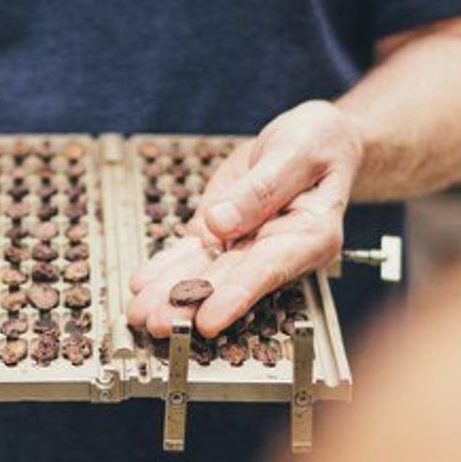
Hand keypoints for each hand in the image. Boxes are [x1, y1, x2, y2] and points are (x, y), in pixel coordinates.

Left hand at [127, 102, 362, 336]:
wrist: (314, 139)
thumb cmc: (320, 141)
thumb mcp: (298, 150)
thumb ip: (264, 186)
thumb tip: (220, 221)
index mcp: (311, 233)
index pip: (270, 269)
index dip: (237, 296)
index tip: (209, 320)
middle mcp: (278, 247)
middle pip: (230, 281)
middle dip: (191, 303)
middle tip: (158, 322)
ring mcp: (249, 243)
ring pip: (206, 273)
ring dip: (171, 294)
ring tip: (140, 313)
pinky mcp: (225, 232)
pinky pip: (194, 253)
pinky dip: (168, 268)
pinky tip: (144, 284)